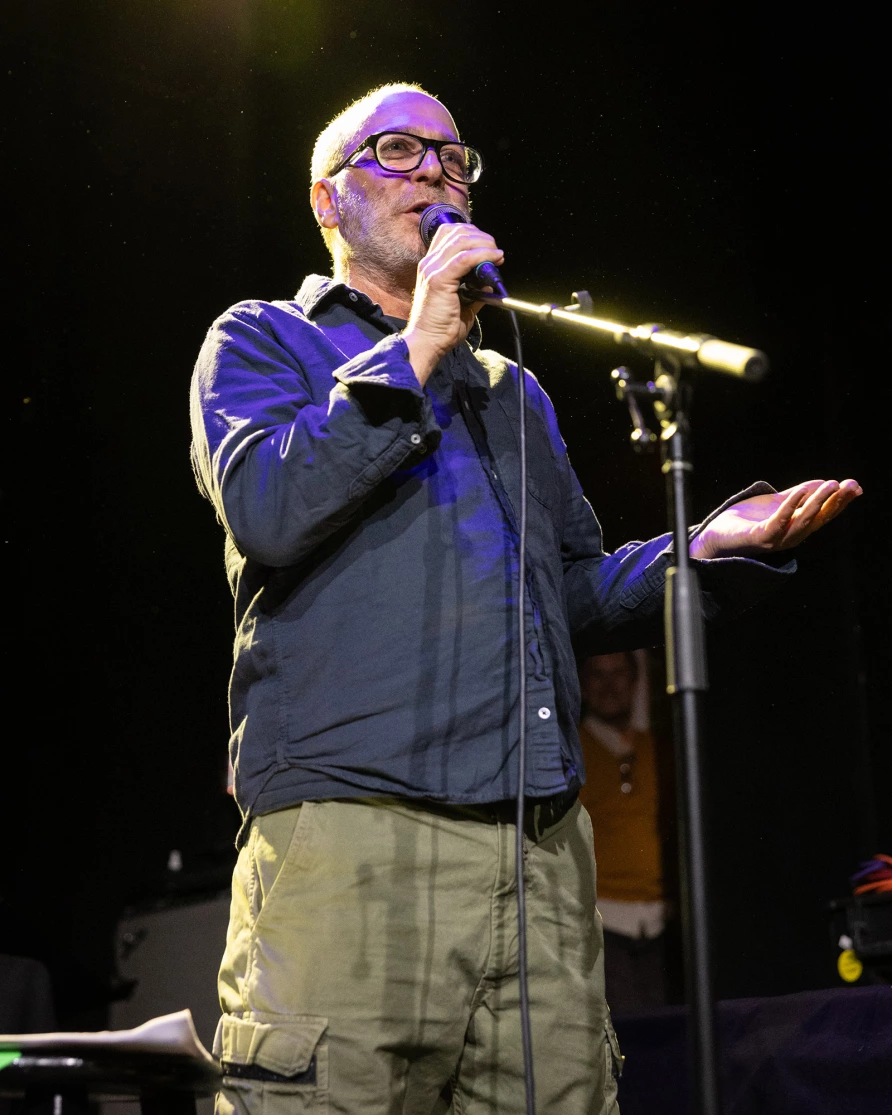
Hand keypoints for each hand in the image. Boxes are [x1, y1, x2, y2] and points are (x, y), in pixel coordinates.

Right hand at [402, 222, 503, 384]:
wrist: (427, 343)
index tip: (490, 248)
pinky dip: (483, 255)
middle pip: (457, 231)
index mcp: (432, 265)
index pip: (450, 233)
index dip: (473, 235)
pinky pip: (464, 258)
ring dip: (484, 244)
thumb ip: (475, 289)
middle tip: (495, 251)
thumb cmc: (441, 327)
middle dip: (481, 236)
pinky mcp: (439, 280)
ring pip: (462, 240)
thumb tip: (490, 280)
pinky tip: (494, 259)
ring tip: (497, 254)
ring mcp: (432, 269)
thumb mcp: (463, 303)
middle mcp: (430, 263)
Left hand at [690, 479, 862, 559]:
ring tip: (830, 485)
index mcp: (798, 528)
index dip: (841, 501)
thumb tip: (827, 482)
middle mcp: (792, 537)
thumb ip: (800, 494)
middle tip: (849, 485)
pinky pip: (779, 521)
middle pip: (819, 519)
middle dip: (836, 501)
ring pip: (804, 521)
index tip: (856, 486)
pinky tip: (800, 492)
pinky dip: (790, 506)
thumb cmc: (748, 520)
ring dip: (818, 502)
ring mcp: (777, 539)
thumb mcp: (778, 502)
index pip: (825, 515)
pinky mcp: (760, 537)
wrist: (717, 534)